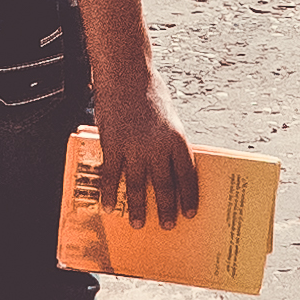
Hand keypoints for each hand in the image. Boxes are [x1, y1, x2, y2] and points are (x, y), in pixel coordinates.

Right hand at [95, 74, 198, 229]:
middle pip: (164, 185)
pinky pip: (111, 176)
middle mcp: (157, 146)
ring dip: (139, 208)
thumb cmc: (149, 92)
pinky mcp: (112, 145)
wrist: (126, 74)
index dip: (188, 196)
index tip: (190, 212)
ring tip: (139, 224)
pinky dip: (110, 193)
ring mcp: (134, 147)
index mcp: (177, 138)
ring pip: (137, 186)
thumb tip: (167, 167)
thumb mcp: (169, 117)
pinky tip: (110, 206)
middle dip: (166, 208)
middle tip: (168, 225)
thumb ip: (168, 142)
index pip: (187, 175)